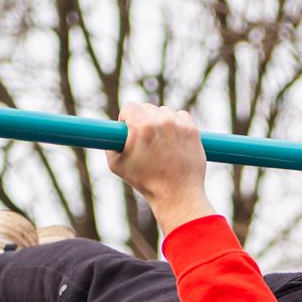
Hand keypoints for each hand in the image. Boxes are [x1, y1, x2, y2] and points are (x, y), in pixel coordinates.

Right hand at [108, 103, 216, 236]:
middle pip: (147, 108)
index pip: (130, 107)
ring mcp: (179, 124)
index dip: (126, 119)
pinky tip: (173, 141)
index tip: (129, 130)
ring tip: (160, 144)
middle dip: (144, 121)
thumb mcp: (116, 164)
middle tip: (145, 141)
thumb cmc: (145, 182)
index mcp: (141, 126)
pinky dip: (176, 125)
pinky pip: (181, 117)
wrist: (177, 194)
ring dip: (161, 122)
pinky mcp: (193, 130)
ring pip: (165, 112)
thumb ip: (109, 143)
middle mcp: (162, 121)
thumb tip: (111, 131)